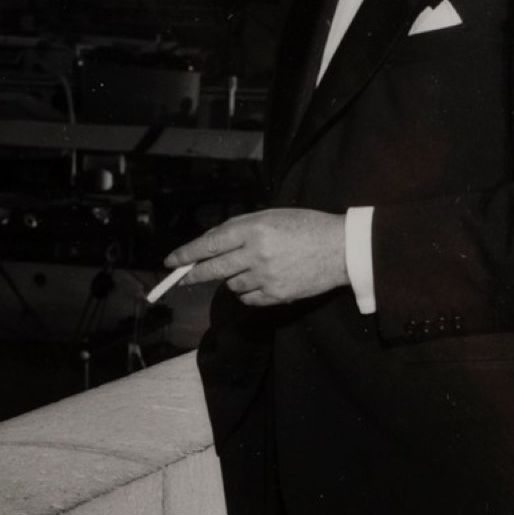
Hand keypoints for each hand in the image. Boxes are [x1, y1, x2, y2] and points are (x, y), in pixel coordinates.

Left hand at [164, 208, 348, 307]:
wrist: (341, 249)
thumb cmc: (306, 227)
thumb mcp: (271, 216)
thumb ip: (239, 228)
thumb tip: (209, 244)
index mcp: (254, 228)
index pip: (209, 244)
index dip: (187, 253)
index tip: (171, 261)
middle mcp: (257, 253)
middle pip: (212, 270)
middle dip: (192, 275)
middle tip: (180, 278)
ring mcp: (266, 277)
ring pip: (231, 284)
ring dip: (231, 278)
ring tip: (250, 267)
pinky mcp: (276, 295)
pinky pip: (248, 298)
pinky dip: (247, 291)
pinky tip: (260, 280)